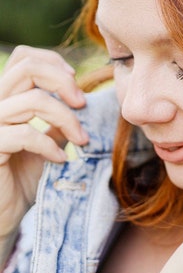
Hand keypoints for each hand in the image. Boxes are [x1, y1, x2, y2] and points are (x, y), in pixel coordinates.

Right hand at [0, 46, 86, 257]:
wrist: (2, 215)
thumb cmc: (22, 178)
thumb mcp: (46, 141)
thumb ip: (57, 118)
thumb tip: (83, 98)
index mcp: (4, 97)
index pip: (24, 57)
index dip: (53, 63)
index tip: (75, 85)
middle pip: (27, 67)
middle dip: (63, 82)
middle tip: (82, 105)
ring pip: (33, 100)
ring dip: (66, 118)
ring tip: (81, 140)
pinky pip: (26, 134)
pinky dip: (50, 146)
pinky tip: (62, 160)